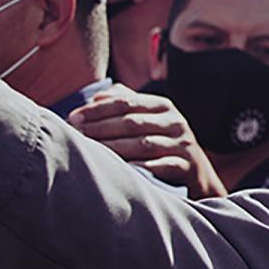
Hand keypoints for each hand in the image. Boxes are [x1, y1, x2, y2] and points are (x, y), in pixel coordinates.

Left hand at [68, 87, 220, 196]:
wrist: (195, 172)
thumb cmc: (162, 142)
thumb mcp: (148, 119)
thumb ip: (124, 103)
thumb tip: (96, 97)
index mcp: (162, 106)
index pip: (125, 103)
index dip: (97, 110)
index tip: (73, 117)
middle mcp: (175, 122)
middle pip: (131, 122)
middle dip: (100, 128)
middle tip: (76, 135)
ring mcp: (182, 144)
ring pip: (144, 144)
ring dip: (115, 148)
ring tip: (91, 152)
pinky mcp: (187, 165)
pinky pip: (162, 166)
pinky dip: (143, 168)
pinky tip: (124, 170)